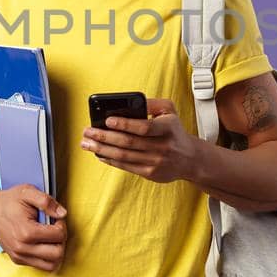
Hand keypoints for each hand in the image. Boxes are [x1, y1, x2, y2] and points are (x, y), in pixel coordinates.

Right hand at [0, 184, 67, 271]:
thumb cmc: (10, 200)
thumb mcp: (28, 192)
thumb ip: (46, 201)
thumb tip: (62, 214)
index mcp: (26, 232)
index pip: (59, 236)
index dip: (61, 225)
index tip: (55, 218)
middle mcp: (22, 248)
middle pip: (57, 254)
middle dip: (61, 240)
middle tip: (54, 229)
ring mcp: (19, 256)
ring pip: (51, 264)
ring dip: (56, 251)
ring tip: (50, 238)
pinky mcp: (18, 260)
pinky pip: (41, 266)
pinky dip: (47, 257)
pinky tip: (42, 243)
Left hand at [81, 97, 199, 183]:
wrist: (189, 158)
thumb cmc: (174, 131)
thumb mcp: (169, 111)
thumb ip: (151, 103)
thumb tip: (129, 103)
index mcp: (167, 128)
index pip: (144, 127)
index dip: (124, 124)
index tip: (107, 120)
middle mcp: (162, 146)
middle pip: (128, 142)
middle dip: (104, 137)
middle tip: (87, 131)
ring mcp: (156, 162)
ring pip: (123, 156)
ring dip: (101, 149)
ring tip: (86, 143)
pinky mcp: (150, 173)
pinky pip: (125, 166)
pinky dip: (110, 160)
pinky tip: (99, 153)